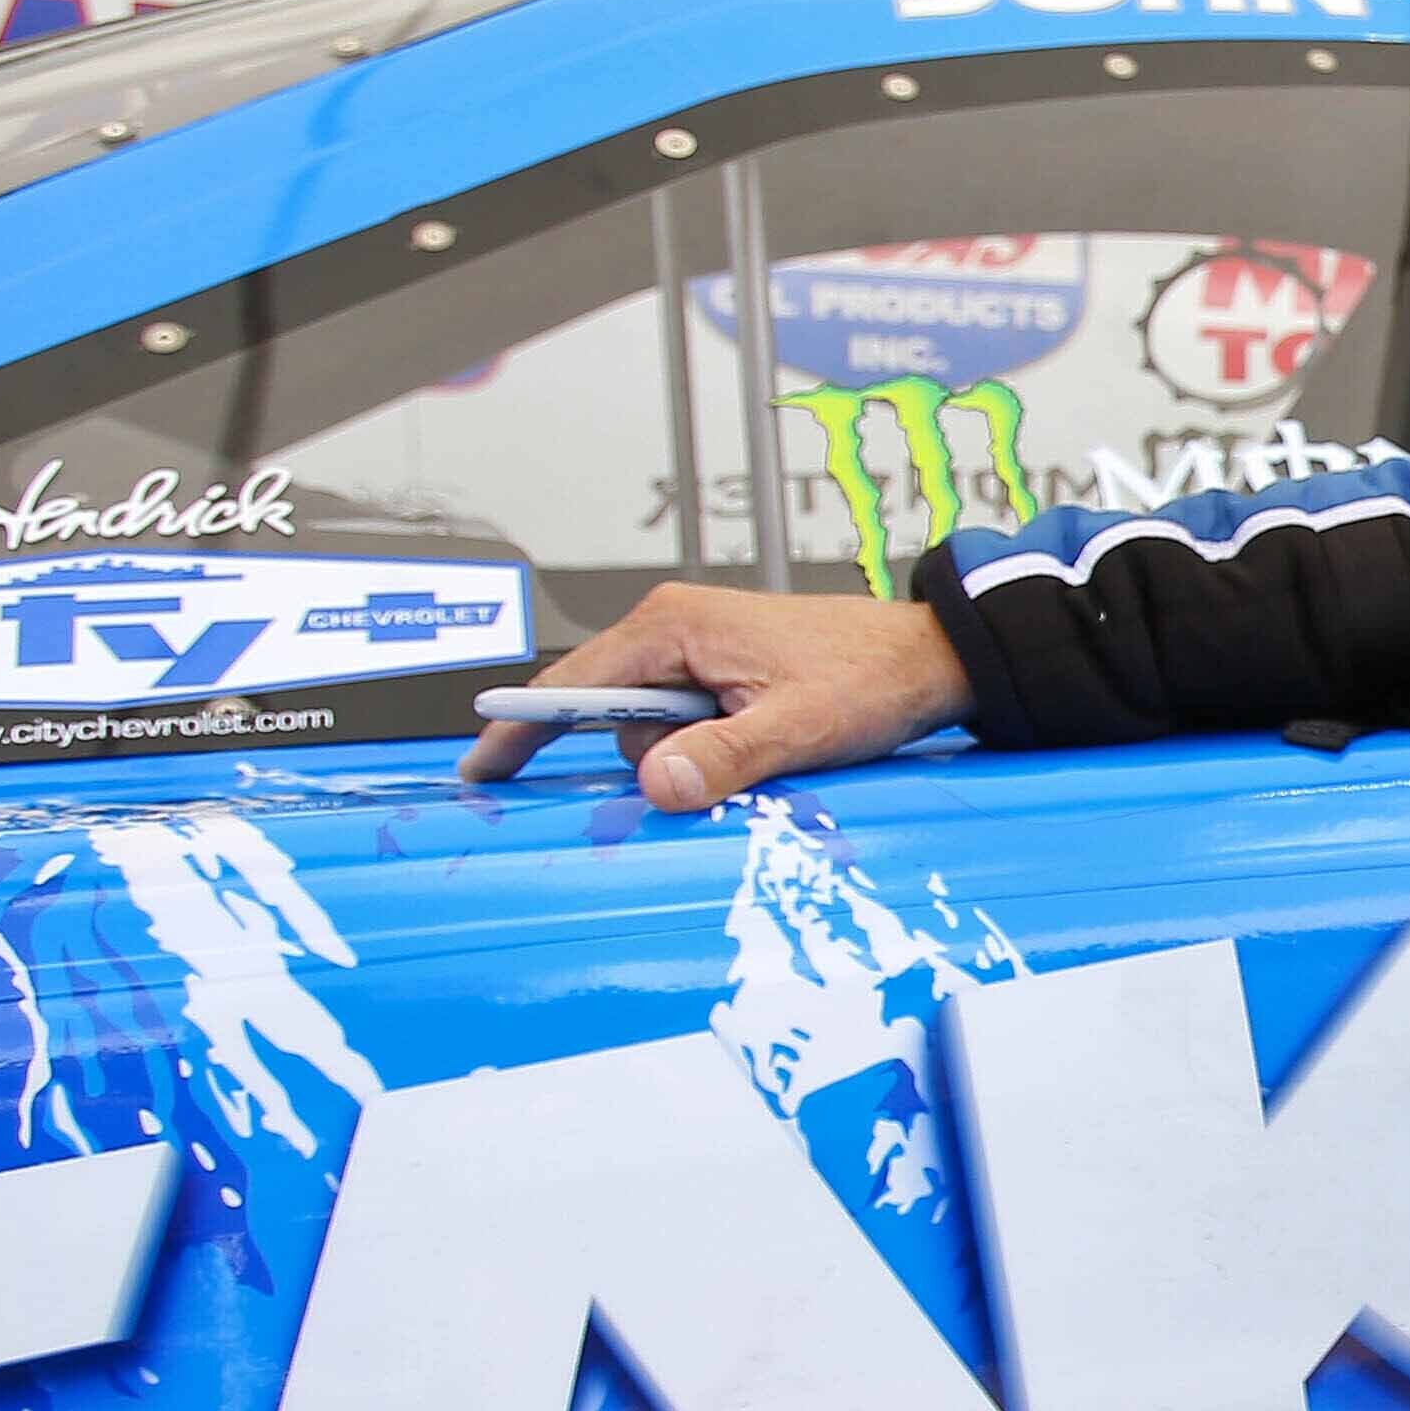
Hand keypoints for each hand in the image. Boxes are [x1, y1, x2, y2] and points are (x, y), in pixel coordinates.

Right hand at [455, 585, 974, 809]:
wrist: (927, 657)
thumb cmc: (869, 678)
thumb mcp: (800, 727)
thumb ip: (727, 756)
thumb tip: (655, 783)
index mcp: (673, 627)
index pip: (569, 684)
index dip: (519, 729)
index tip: (482, 771)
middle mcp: (672, 628)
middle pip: (603, 710)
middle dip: (632, 758)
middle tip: (690, 777)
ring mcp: (694, 647)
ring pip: (645, 725)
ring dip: (682, 759)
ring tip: (754, 755)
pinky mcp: (717, 667)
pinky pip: (678, 721)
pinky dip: (699, 751)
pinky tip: (744, 757)